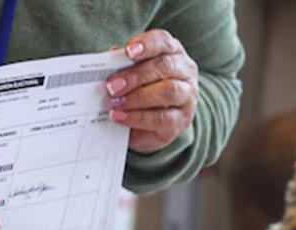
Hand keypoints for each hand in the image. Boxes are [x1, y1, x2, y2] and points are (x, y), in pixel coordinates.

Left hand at [106, 30, 199, 154]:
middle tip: (112, 86)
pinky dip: (138, 118)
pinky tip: (120, 117)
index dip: (147, 44)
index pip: (163, 41)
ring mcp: (188, 96)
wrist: (155, 123)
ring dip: (137, 97)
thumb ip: (123, 65)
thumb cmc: (142, 90)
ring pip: (168, 92)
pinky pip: (162, 119)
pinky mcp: (181, 121)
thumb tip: (108, 61)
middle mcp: (185, 71)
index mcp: (173, 52)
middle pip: (164, 66)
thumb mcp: (133, 74)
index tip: (128, 51)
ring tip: (115, 103)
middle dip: (136, 76)